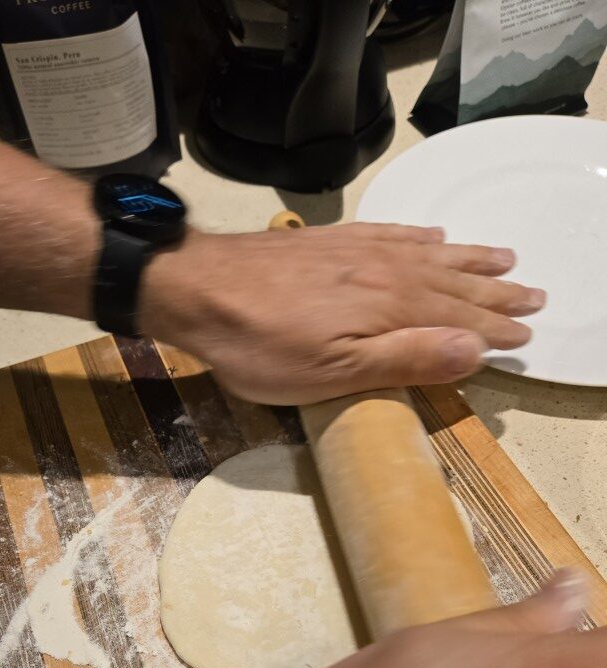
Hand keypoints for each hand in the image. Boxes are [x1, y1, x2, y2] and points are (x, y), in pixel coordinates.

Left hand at [141, 223, 545, 403]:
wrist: (197, 290)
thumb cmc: (260, 347)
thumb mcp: (333, 373)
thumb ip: (405, 358)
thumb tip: (473, 348)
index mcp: (389, 309)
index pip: (458, 320)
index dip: (493, 330)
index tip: (524, 335)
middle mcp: (383, 273)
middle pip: (452, 282)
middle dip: (495, 293)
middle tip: (532, 296)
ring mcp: (356, 251)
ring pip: (429, 254)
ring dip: (469, 259)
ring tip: (501, 259)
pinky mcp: (330, 241)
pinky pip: (390, 233)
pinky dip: (420, 236)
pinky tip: (432, 235)